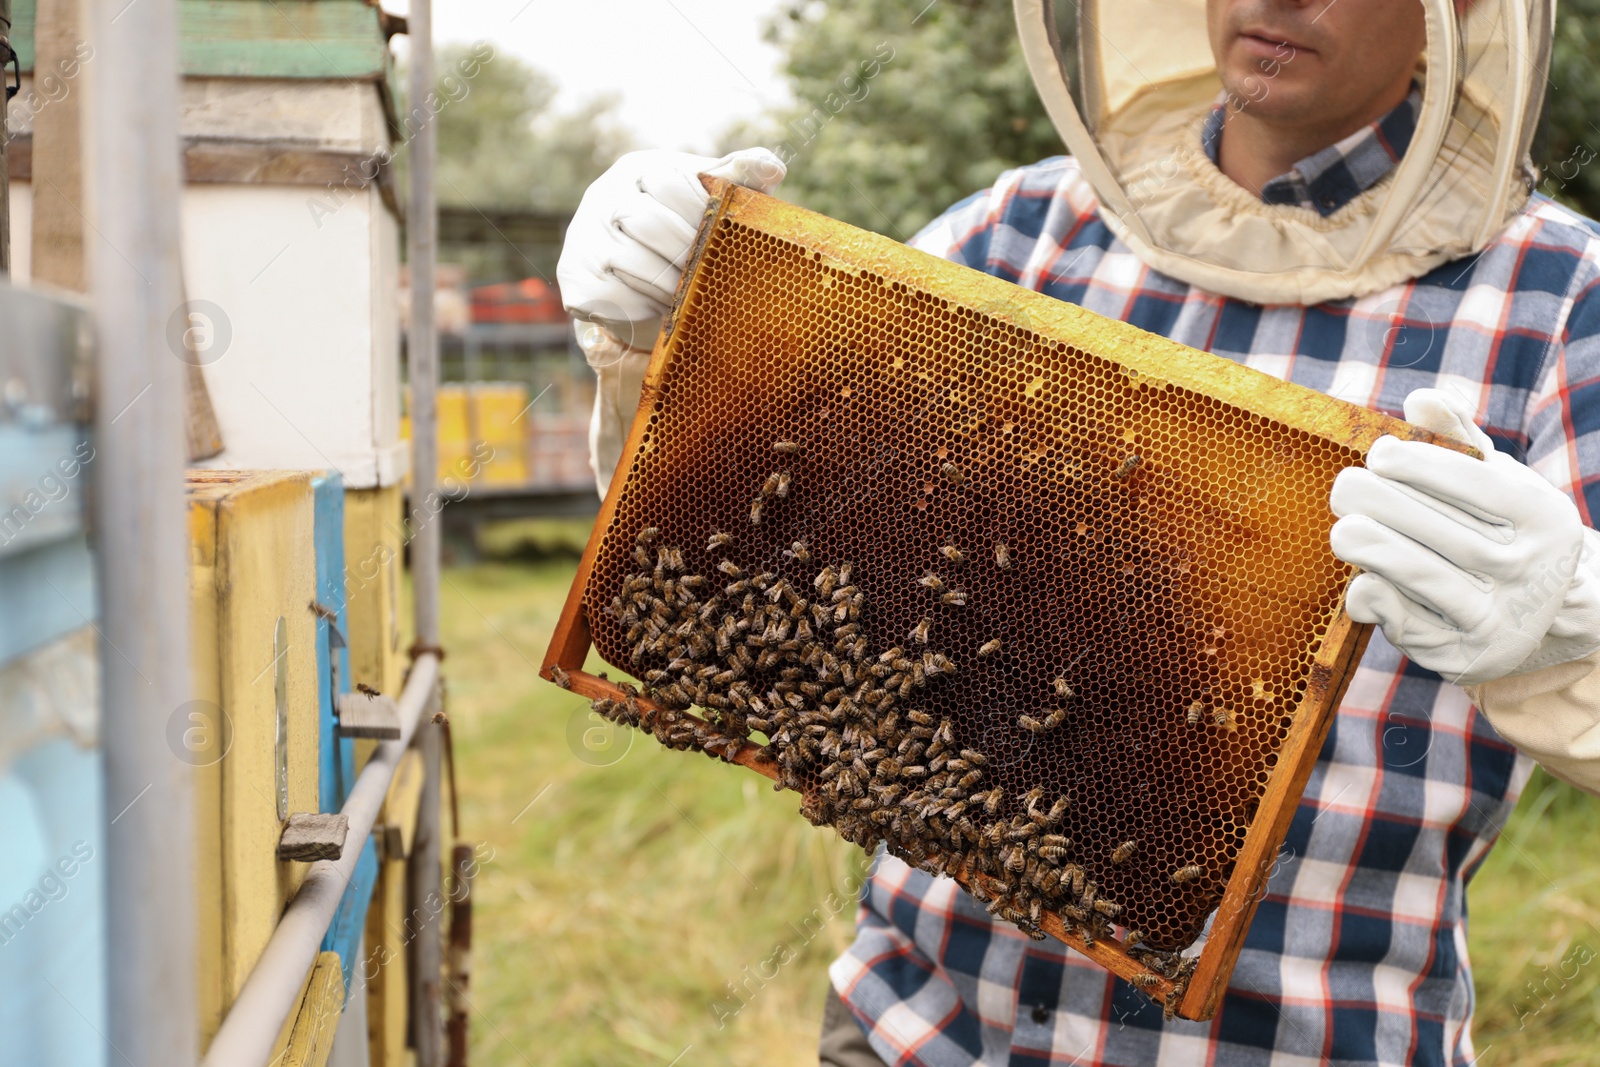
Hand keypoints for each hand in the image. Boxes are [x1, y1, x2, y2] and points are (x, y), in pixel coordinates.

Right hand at [557, 147, 785, 350]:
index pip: (668, 181)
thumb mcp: (708, 200)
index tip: (720, 237)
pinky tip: (661, 310)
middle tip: (710, 275)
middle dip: (687, 253)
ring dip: (669, 284)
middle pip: (648, 222)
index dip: (699, 212)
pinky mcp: (573, 278)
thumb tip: (772, 169)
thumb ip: (737, 181)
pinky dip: (643, 307)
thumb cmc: (681, 227)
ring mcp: (583, 237)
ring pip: (630, 261)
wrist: (633, 271)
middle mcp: (602, 197)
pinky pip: (612, 295)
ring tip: (690, 296)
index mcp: (638, 170)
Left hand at [1329, 388, 1599, 684]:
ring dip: (1372, 547)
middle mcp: (1532, 572)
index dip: (1420, 465)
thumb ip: (1457, 439)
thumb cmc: (1498, 530)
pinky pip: (1405, 622)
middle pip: (1442, 530)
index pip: (1476, 483)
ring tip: (1342, 529)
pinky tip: (1360, 578)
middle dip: (1381, 503)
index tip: (1378, 453)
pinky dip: (1375, 596)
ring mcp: (1500, 620)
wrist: (1534, 615)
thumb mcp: (1492, 481)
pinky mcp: (1462, 656)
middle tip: (1345, 487)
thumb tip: (1421, 399)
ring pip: (1421, 575)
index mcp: (1546, 519)